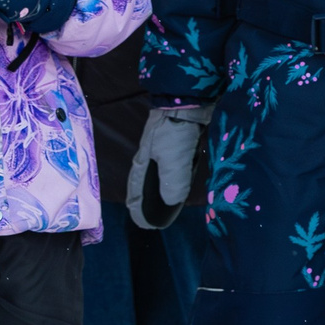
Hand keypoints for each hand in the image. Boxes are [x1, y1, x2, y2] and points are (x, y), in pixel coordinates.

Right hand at [128, 102, 212, 230]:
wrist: (188, 99)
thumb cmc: (175, 129)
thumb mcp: (172, 157)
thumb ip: (172, 181)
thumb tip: (171, 202)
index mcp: (143, 162)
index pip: (136, 190)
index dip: (139, 208)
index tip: (145, 225)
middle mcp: (152, 157)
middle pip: (148, 184)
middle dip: (150, 202)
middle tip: (157, 219)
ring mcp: (166, 150)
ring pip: (164, 176)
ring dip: (165, 191)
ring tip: (171, 207)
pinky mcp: (181, 143)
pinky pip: (179, 166)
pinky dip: (179, 178)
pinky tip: (185, 184)